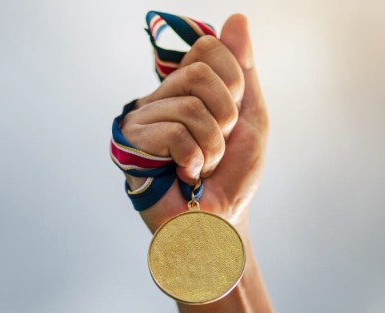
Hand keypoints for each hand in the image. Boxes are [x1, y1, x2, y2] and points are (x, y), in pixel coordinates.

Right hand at [120, 14, 267, 231]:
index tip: (232, 117)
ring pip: (192, 106)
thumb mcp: (251, 117)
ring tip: (203, 165)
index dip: (234, 85)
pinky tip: (186, 174)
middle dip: (226, 117)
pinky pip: (176, 133)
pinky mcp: (133, 144)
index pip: (208, 48)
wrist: (220, 220)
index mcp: (188, 85)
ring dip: (213, 146)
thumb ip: (243, 70)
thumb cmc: (233, 173)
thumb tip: (236, 18)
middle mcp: (162, 95)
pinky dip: (195, 159)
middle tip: (218, 144)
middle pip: (201, 74)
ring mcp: (144, 118)